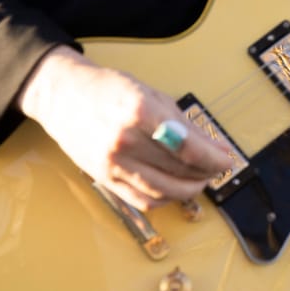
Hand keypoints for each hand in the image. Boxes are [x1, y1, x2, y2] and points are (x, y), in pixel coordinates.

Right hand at [17, 47, 236, 213]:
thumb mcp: (151, 95)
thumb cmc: (108, 90)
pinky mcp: (104, 179)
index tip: (227, 159)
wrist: (62, 96)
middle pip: (179, 170)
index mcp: (140, 111)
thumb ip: (184, 124)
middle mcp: (125, 140)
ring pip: (164, 191)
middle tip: (217, 167)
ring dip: (189, 189)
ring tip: (200, 179)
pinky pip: (142, 200)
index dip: (214, 158)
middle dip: (206, 172)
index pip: (188, 146)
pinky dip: (165, 199)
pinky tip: (175, 188)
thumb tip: (215, 148)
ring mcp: (112, 163)